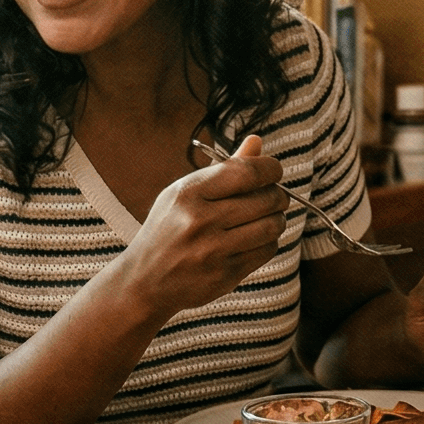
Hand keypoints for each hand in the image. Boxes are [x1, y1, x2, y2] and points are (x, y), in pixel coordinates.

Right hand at [114, 134, 286, 320]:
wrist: (144, 281)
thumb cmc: (168, 230)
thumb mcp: (184, 193)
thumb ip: (223, 169)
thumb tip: (257, 142)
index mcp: (188, 193)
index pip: (246, 172)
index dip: (271, 168)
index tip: (274, 171)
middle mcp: (200, 221)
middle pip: (266, 199)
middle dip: (278, 195)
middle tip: (274, 197)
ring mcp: (213, 250)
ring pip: (272, 226)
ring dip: (277, 219)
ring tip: (268, 218)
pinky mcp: (225, 275)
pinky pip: (266, 250)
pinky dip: (268, 242)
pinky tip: (255, 239)